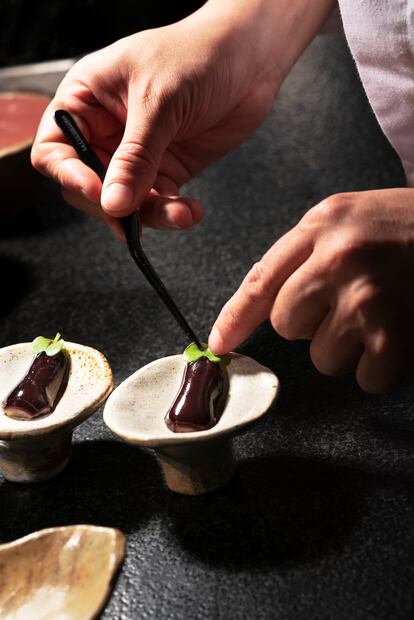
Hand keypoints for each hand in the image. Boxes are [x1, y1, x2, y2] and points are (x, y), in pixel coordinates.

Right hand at [31, 0, 333, 235]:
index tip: (97, 191)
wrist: (251, 58)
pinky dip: (173, 214)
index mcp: (87, 101)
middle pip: (89, 185)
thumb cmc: (199, 55)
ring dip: (150, 216)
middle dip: (112, 202)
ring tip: (176, 213)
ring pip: (126, 202)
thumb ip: (135, 158)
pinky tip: (188, 211)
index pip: (55, 149)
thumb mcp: (158, 104)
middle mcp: (107, 131)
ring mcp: (137, 154)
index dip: (70, 175)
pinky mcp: (167, 170)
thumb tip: (113, 202)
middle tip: (134, 212)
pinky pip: (159, 204)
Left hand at [209, 189, 413, 392]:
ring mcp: (367, 297)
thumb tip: (265, 309)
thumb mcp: (350, 219)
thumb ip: (305, 255)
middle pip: (288, 325)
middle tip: (353, 302)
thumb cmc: (409, 229)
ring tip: (383, 314)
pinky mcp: (396, 335)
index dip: (235, 318)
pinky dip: (382, 367)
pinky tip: (400, 336)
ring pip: (324, 357)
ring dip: (350, 346)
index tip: (219, 345)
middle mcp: (338, 258)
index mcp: (322, 225)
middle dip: (314, 324)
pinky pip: (365, 378)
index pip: (260, 280)